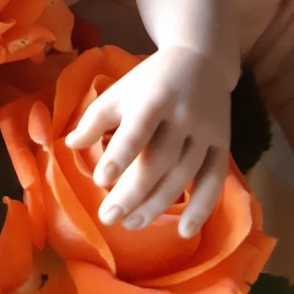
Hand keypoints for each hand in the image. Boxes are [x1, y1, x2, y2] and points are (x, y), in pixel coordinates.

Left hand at [65, 46, 230, 238]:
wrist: (201, 61)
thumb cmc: (149, 80)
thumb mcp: (119, 90)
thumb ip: (95, 118)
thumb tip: (70, 146)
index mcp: (153, 98)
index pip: (137, 130)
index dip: (119, 157)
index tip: (101, 181)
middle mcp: (182, 115)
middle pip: (159, 161)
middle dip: (133, 193)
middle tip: (109, 218)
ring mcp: (205, 131)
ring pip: (183, 175)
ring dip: (157, 205)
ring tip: (131, 224)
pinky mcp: (223, 144)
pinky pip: (213, 180)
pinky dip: (202, 208)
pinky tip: (184, 232)